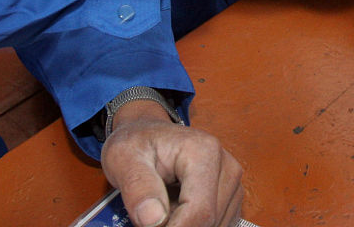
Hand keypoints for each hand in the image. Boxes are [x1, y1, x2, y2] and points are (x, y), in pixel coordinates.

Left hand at [101, 99, 242, 226]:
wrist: (147, 136)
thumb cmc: (136, 144)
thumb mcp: (122, 158)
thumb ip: (138, 187)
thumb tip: (153, 219)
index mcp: (204, 152)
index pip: (200, 212)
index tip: (148, 226)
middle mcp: (226, 166)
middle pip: (208, 222)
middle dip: (175, 226)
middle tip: (150, 214)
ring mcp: (232, 183)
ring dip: (183, 225)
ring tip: (163, 206)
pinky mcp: (231, 197)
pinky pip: (215, 225)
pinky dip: (192, 225)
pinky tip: (176, 211)